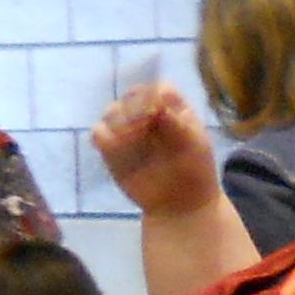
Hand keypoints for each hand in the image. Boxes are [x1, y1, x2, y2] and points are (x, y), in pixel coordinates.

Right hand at [88, 83, 223, 220]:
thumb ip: (177, 123)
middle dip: (135, 111)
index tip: (156, 114)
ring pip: (112, 112)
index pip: (159, 90)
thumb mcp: (195, 147)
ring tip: (133, 142)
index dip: (156, 98)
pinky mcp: (112, 147)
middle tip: (141, 130)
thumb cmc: (195, 172)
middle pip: (132, 97)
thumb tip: (158, 100)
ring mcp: (128, 128)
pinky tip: (117, 151)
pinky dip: (105, 138)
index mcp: (174, 108)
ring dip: (119, 124)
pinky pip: (99, 133)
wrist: (181, 205)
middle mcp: (148, 113)